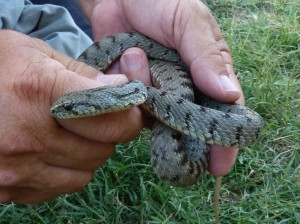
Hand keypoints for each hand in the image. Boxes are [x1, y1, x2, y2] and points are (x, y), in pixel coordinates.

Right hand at [0, 30, 143, 203]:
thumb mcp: (36, 54)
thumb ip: (82, 73)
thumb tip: (120, 89)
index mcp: (39, 92)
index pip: (113, 118)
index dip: (129, 114)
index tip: (127, 108)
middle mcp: (27, 135)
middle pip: (103, 149)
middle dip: (107, 134)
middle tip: (93, 119)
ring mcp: (14, 168)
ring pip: (84, 174)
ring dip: (86, 155)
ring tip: (68, 134)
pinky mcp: (5, 189)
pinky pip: (57, 188)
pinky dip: (62, 172)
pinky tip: (48, 151)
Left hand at [79, 0, 243, 175]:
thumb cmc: (161, 4)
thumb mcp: (190, 22)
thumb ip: (207, 55)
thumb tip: (229, 94)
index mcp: (207, 75)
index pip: (222, 113)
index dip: (223, 141)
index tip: (220, 165)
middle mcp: (183, 91)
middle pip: (186, 125)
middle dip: (178, 131)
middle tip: (167, 126)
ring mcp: (155, 95)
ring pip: (154, 116)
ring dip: (144, 88)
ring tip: (135, 51)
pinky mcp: (131, 94)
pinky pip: (130, 105)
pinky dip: (126, 85)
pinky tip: (124, 57)